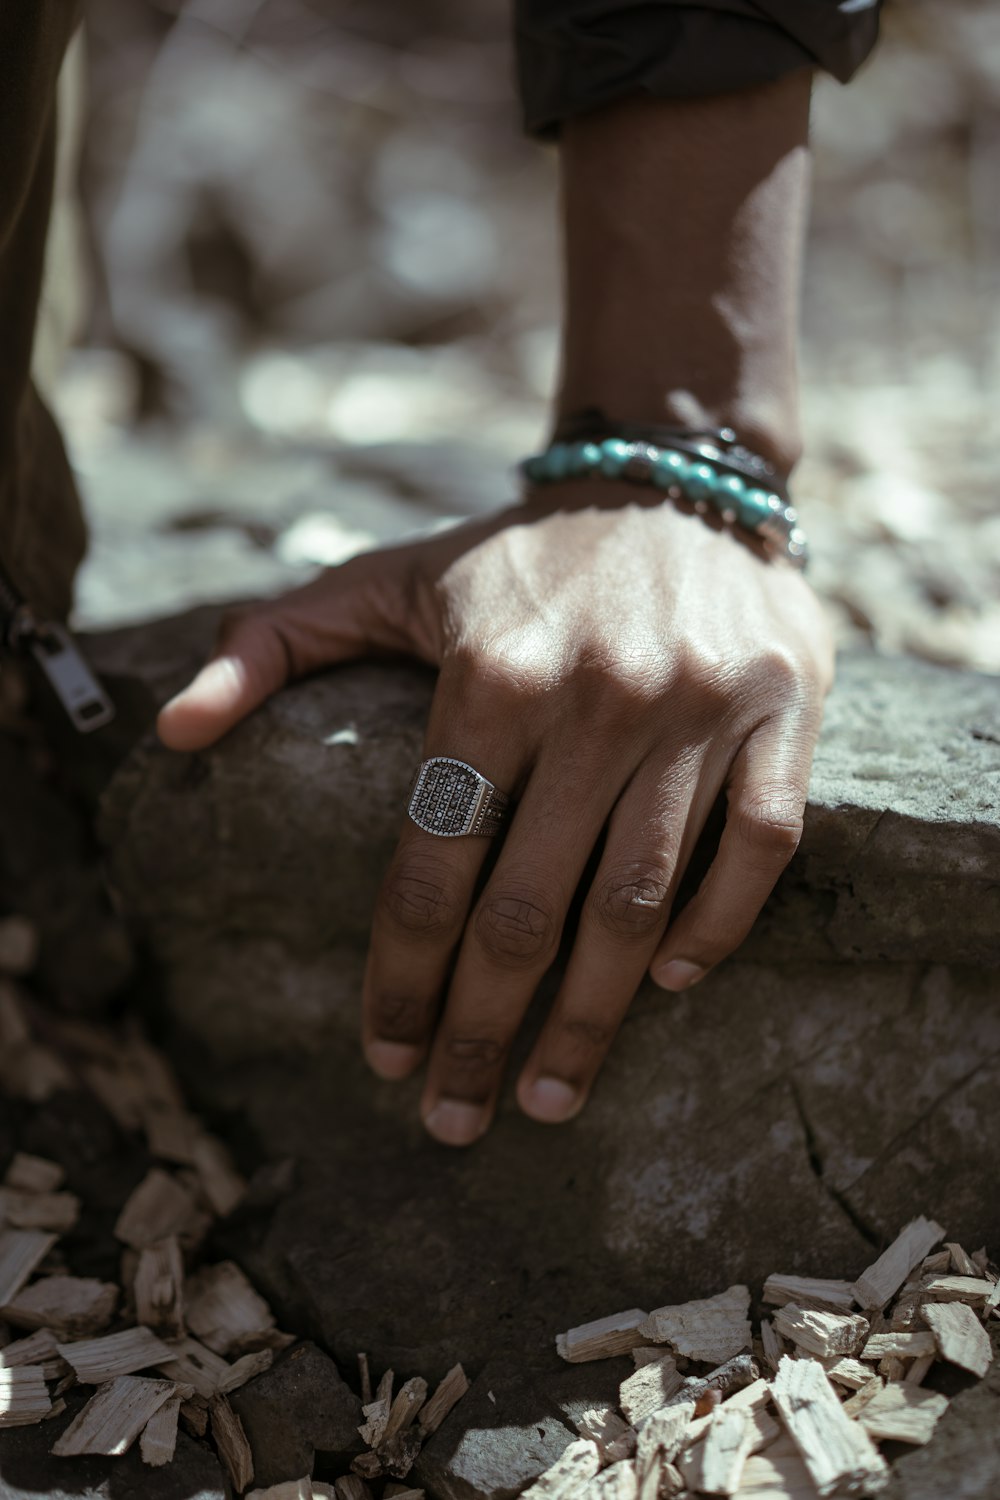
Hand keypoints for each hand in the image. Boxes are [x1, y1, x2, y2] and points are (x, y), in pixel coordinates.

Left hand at [158, 486, 833, 1143]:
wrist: (676, 478)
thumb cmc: (518, 556)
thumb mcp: (382, 578)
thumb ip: (269, 645)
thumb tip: (170, 731)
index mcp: (490, 675)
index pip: (430, 864)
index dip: (400, 976)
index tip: (383, 1056)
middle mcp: (596, 698)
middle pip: (528, 909)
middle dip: (480, 1032)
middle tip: (454, 1118)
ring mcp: (698, 709)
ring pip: (638, 899)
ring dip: (589, 1018)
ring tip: (549, 1097)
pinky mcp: (781, 713)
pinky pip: (759, 846)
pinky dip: (717, 926)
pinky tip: (666, 985)